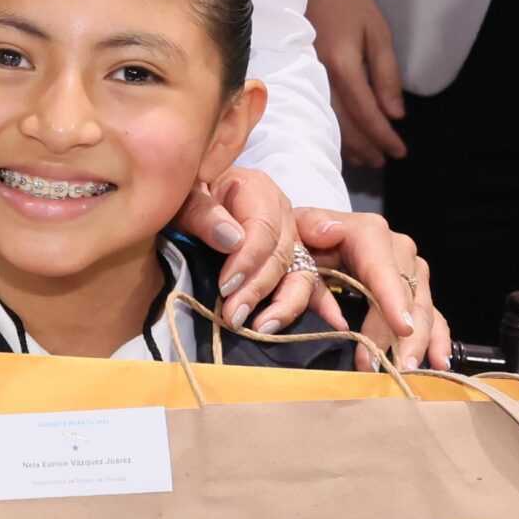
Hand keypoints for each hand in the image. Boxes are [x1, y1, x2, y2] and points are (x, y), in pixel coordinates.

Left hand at [195, 169, 339, 334]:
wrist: (190, 196)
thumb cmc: (184, 194)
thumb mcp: (185, 196)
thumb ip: (203, 212)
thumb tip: (233, 240)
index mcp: (257, 189)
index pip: (262, 229)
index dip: (247, 261)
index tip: (226, 287)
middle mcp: (282, 213)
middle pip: (281, 255)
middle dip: (258, 290)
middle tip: (234, 317)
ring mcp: (290, 237)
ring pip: (300, 272)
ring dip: (285, 304)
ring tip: (263, 329)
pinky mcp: (292, 257)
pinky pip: (310, 280)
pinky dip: (321, 303)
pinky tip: (334, 323)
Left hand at [294, 209, 448, 371]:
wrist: (314, 233)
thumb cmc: (305, 235)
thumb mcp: (299, 227)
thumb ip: (310, 229)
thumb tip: (328, 233)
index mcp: (369, 233)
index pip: (384, 268)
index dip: (394, 299)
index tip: (403, 328)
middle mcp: (399, 249)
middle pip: (406, 295)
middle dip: (401, 334)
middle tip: (394, 366)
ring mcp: (412, 271)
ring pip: (423, 309)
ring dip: (419, 343)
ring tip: (409, 369)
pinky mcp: (417, 290)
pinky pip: (434, 316)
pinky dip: (438, 340)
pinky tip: (438, 362)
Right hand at [309, 0, 407, 165]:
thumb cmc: (352, 8)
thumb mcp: (379, 35)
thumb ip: (387, 75)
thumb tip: (395, 113)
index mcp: (342, 65)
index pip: (366, 111)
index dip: (383, 135)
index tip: (399, 151)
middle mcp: (319, 77)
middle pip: (343, 123)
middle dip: (365, 146)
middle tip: (383, 161)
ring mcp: (304, 78)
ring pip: (325, 121)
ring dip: (347, 144)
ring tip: (365, 158)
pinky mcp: (298, 76)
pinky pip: (314, 110)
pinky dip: (330, 129)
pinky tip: (341, 140)